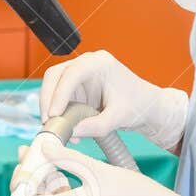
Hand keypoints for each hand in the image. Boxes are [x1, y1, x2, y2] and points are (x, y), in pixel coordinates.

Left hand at [19, 144, 195, 195]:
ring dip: (49, 178)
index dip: (20, 183)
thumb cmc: (133, 193)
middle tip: (33, 149)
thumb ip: (65, 158)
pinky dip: (63, 187)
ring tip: (50, 153)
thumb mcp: (96, 169)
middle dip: (34, 174)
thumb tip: (42, 147)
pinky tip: (66, 168)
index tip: (25, 162)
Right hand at [39, 50, 187, 150]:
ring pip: (52, 85)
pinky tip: (68, 129)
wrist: (147, 106)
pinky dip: (58, 112)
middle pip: (55, 75)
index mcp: (100, 63)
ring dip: (50, 106)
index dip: (59, 94)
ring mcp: (80, 74)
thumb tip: (72, 132)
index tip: (54, 114)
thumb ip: (97, 126)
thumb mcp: (119, 118)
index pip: (72, 74)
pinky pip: (59, 96)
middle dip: (48, 99)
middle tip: (48, 122)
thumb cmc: (139, 105)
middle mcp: (87, 63)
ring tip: (58, 129)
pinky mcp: (77, 87)